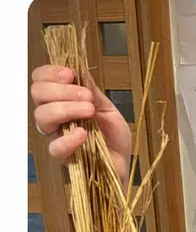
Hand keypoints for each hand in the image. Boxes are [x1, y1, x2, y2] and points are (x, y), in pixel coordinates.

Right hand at [31, 65, 131, 187]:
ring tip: (89, 111)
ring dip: (66, 108)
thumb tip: (79, 70)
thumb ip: (92, 90)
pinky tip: (83, 134)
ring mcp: (55, 135)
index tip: (70, 74)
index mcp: (62, 99)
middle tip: (86, 97)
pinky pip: (54, 146)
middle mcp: (54, 115)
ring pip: (42, 116)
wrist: (121, 161)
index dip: (50, 73)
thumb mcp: (107, 107)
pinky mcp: (62, 155)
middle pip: (38, 94)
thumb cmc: (113, 135)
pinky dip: (68, 138)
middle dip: (61, 90)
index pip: (41, 80)